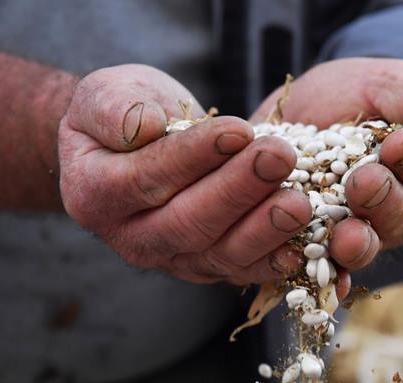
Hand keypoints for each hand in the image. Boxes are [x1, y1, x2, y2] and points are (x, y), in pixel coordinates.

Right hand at [58, 64, 311, 285]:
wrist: (137, 146)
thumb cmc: (123, 114)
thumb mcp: (105, 95)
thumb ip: (115, 108)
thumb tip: (146, 127)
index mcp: (95, 195)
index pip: (146, 179)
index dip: (193, 156)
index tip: (238, 130)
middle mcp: (132, 238)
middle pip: (189, 222)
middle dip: (239, 189)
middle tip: (280, 157)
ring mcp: (174, 259)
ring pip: (221, 253)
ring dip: (264, 229)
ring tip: (300, 201)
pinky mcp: (210, 266)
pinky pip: (244, 268)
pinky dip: (276, 260)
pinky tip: (307, 243)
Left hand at [252, 58, 402, 271]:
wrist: (294, 108)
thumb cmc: (350, 92)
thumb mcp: (384, 85)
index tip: (401, 140)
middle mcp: (392, 208)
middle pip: (400, 217)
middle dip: (384, 199)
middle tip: (365, 180)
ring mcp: (354, 230)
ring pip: (366, 246)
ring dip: (359, 244)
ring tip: (346, 235)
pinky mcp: (314, 244)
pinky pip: (324, 270)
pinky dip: (328, 280)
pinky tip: (327, 288)